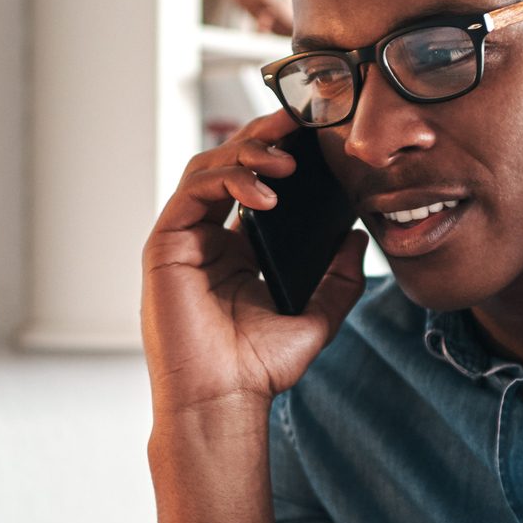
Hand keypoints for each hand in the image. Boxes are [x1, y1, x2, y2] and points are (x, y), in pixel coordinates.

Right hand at [142, 110, 369, 421]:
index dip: (280, 152)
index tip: (316, 135)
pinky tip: (266, 191)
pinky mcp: (165, 245)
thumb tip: (358, 238)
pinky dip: (230, 179)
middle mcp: (206, 237)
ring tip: (288, 160)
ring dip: (250, 152)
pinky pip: (194, 191)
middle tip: (301, 120)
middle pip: (229, 163)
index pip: (255, 182)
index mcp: (236, 250)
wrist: (222, 402)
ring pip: (208, 167)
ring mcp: (183, 239)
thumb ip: (339, 280)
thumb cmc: (258, 369)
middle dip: (265, 135)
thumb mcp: (316, 318)